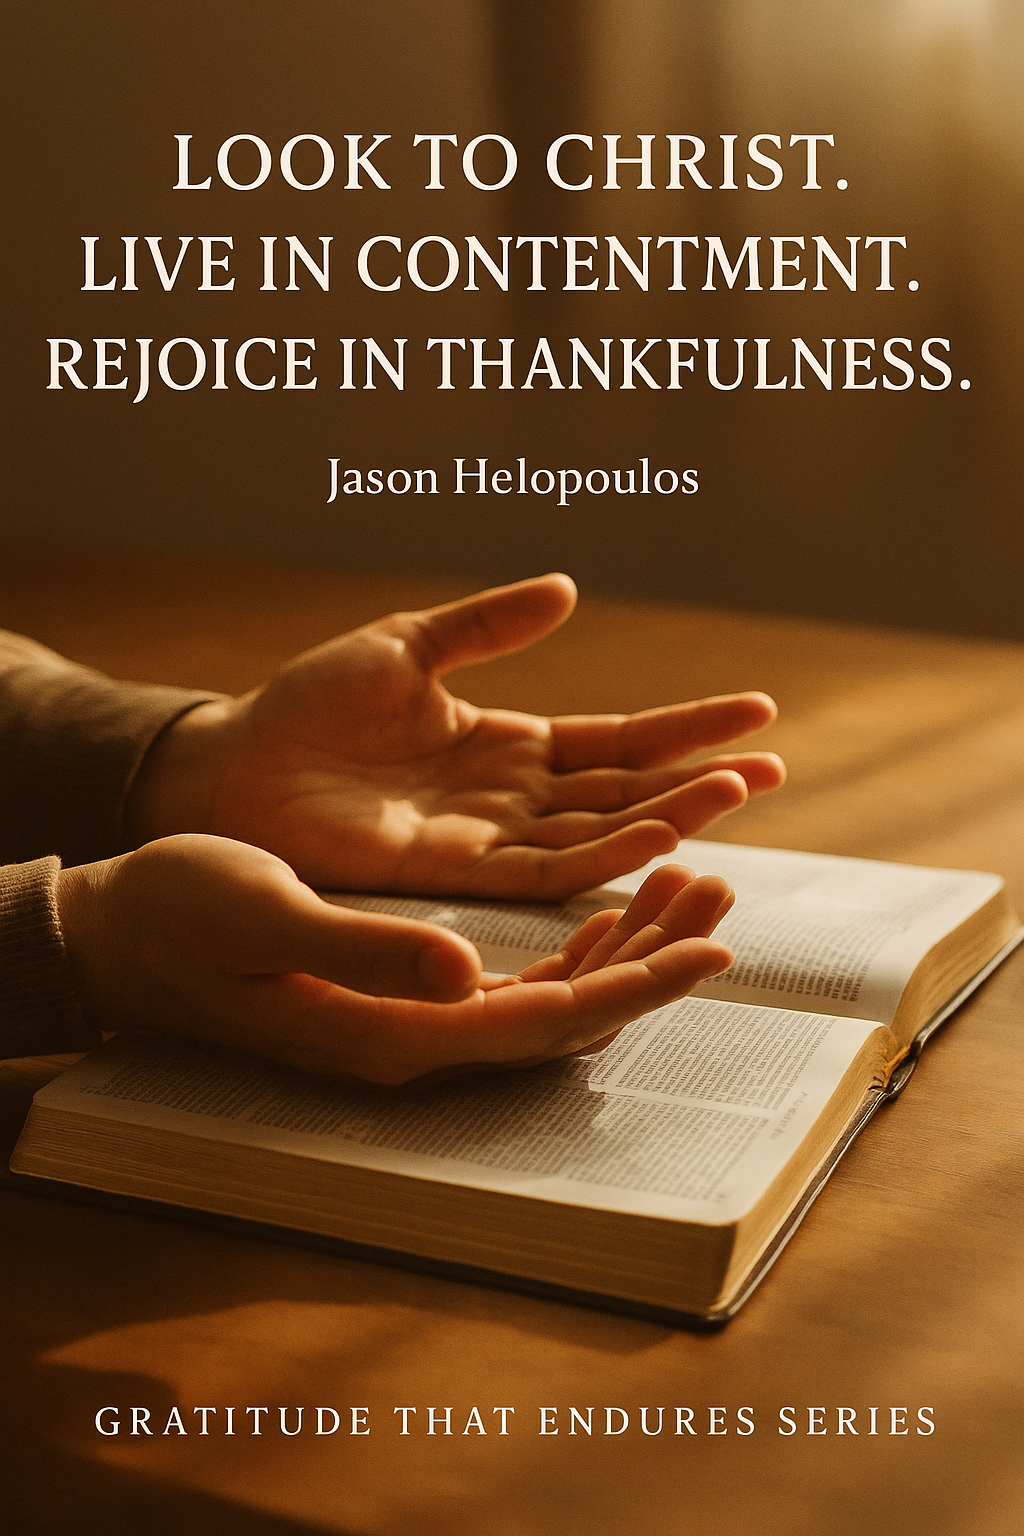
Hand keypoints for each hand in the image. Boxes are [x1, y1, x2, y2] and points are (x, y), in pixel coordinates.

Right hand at [57, 838, 733, 1084]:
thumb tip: (472, 970)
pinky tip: (610, 899)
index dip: (638, 986)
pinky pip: (524, 980)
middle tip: (718, 887)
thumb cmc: (184, 921)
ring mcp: (416, 1022)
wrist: (125, 936)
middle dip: (654, 956)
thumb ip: (370, 951)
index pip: (550, 1022)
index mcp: (396, 1033)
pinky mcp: (408, 993)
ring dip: (628, 943)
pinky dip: (578, 937)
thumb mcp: (269, 921)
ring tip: (688, 876)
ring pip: (558, 995)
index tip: (714, 947)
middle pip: (573, 1014)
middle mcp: (420, 1040)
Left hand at [129, 574, 783, 898]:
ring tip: (740, 790)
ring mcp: (489, 837)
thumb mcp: (407, 646)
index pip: (616, 739)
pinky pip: (545, 866)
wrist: (235, 764)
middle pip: (626, 789)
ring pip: (600, 831)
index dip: (686, 726)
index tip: (756, 711)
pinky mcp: (455, 872)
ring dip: (670, 814)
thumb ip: (487, 625)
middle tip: (774, 765)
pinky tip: (656, 831)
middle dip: (700, 777)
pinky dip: (604, 852)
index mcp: (508, 743)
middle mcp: (512, 796)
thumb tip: (569, 587)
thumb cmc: (308, 705)